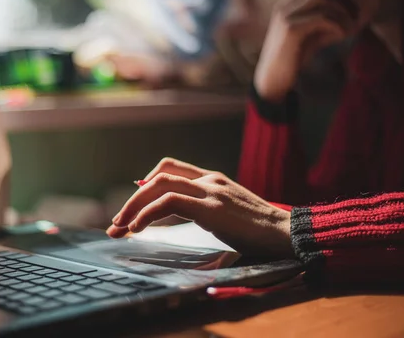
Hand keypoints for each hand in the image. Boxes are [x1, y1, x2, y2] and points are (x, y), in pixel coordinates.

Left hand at [107, 158, 293, 257]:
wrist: (287, 234)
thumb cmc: (258, 230)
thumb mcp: (228, 212)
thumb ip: (205, 206)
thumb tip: (178, 210)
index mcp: (212, 179)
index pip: (170, 168)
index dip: (145, 182)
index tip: (132, 205)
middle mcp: (209, 180)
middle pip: (159, 175)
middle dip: (133, 199)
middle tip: (117, 222)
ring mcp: (211, 191)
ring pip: (159, 185)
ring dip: (133, 206)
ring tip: (120, 228)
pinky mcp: (212, 208)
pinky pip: (169, 203)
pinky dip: (147, 214)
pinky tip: (137, 229)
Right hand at [254, 0, 355, 101]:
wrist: (272, 79)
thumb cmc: (291, 58)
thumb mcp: (309, 35)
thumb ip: (322, 22)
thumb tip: (347, 13)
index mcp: (286, 5)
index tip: (351, 5)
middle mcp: (284, 6)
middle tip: (354, 16)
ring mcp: (286, 16)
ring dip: (341, 12)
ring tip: (349, 27)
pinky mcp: (291, 29)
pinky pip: (322, 17)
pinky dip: (337, 25)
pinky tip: (341, 36)